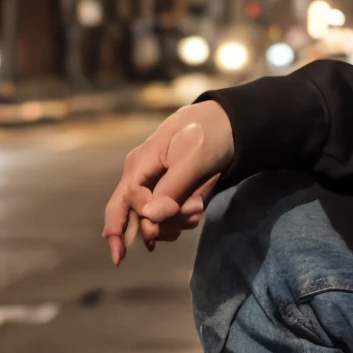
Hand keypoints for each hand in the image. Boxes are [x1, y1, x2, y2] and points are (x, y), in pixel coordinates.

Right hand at [102, 100, 234, 264]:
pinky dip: (182, 223)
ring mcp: (152, 192)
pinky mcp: (167, 199)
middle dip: (161, 226)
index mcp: (138, 166)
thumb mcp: (193, 157)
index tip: (175, 207)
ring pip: (152, 225)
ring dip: (176, 223)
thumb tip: (149, 217)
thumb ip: (172, 187)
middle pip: (132, 221)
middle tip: (194, 212)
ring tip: (199, 206)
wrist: (227, 126)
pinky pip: (166, 223)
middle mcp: (139, 181)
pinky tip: (196, 210)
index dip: (144, 215)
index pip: (125, 204)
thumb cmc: (207, 134)